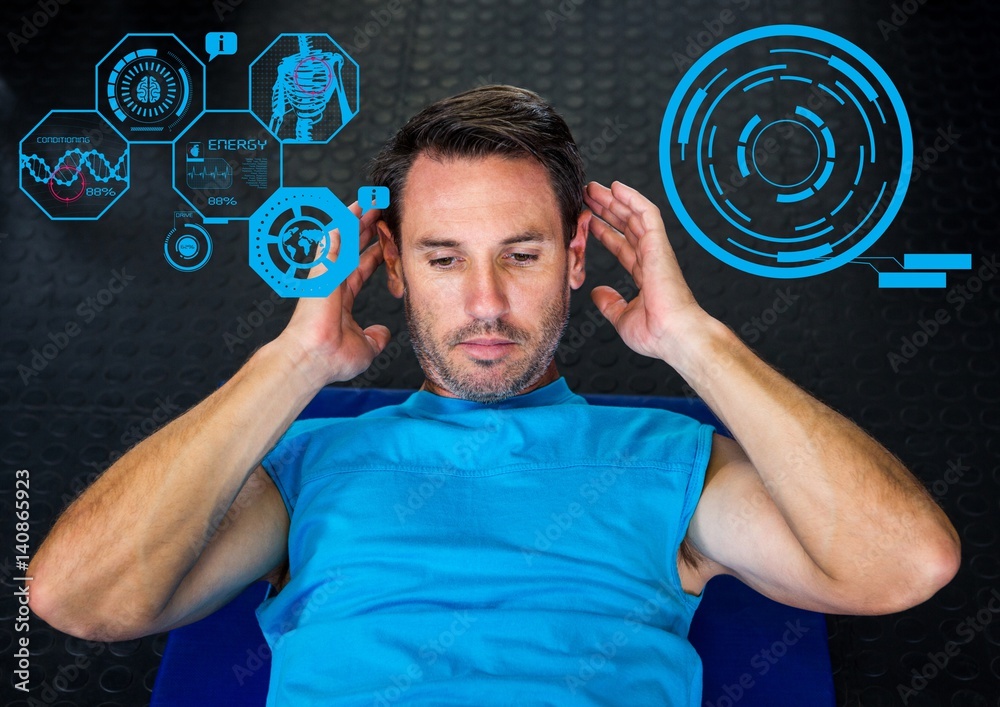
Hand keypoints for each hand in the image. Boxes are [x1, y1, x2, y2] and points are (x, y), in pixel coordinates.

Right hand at [276, 201, 390, 386]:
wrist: (314, 359)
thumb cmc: (332, 357)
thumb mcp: (365, 347)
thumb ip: (375, 337)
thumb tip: (383, 334)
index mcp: (340, 297)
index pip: (360, 268)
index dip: (373, 253)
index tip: (385, 241)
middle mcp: (332, 282)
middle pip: (352, 248)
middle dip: (367, 229)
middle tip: (380, 211)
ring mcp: (326, 274)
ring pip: (344, 239)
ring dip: (356, 219)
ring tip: (371, 201)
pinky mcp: (322, 270)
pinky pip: (334, 241)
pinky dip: (344, 224)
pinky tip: (356, 208)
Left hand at [584, 180, 709, 362]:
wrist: (674, 335)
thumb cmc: (656, 334)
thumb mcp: (622, 317)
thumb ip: (610, 303)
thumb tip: (597, 292)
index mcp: (645, 275)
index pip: (622, 246)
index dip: (605, 233)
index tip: (590, 222)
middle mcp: (651, 259)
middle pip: (626, 226)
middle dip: (607, 210)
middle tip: (588, 197)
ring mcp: (656, 251)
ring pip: (634, 216)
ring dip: (615, 200)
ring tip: (595, 188)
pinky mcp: (658, 245)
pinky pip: (646, 214)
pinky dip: (632, 198)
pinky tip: (616, 187)